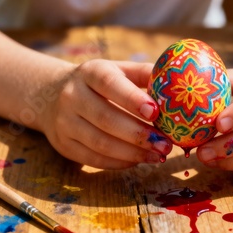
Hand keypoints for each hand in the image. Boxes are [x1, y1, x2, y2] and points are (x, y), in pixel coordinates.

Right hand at [39, 59, 172, 168]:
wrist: (53, 96)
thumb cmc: (100, 84)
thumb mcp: (118, 70)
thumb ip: (145, 75)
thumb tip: (179, 83)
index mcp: (90, 72)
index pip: (109, 84)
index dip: (132, 99)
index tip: (156, 112)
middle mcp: (72, 95)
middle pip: (106, 118)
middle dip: (139, 135)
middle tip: (166, 145)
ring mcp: (64, 122)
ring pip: (100, 143)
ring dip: (133, 153)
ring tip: (158, 156)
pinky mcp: (64, 145)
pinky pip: (94, 158)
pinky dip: (119, 162)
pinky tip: (139, 160)